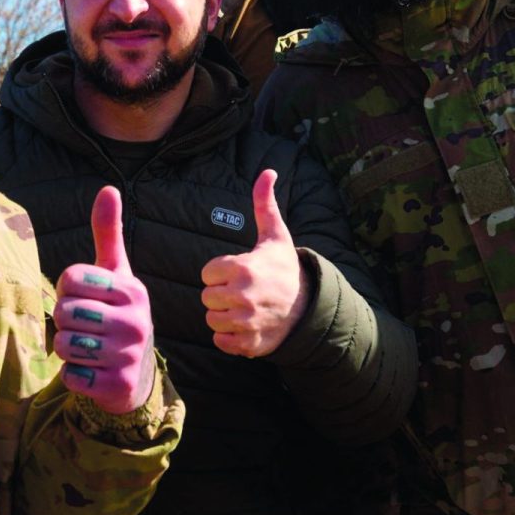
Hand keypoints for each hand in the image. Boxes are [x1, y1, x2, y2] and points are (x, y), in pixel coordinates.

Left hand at [53, 187, 153, 413]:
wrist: (137, 373)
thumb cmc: (117, 312)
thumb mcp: (115, 273)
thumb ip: (108, 232)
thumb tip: (108, 188)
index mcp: (132, 290)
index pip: (70, 279)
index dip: (67, 290)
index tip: (84, 297)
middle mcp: (136, 322)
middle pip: (65, 312)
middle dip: (64, 320)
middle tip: (83, 325)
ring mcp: (128, 356)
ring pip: (65, 344)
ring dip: (66, 349)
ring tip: (86, 347)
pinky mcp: (117, 386)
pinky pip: (71, 375)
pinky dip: (73, 374)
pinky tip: (92, 370)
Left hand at [200, 169, 307, 357]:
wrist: (309, 305)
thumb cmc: (285, 267)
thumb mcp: (275, 235)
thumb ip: (264, 204)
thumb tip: (268, 171)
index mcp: (243, 268)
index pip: (207, 273)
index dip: (219, 272)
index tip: (237, 272)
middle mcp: (243, 296)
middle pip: (206, 298)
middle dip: (219, 294)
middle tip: (239, 291)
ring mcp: (247, 322)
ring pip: (212, 321)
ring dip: (223, 316)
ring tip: (242, 308)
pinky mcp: (250, 343)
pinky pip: (221, 342)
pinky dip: (229, 338)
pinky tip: (243, 326)